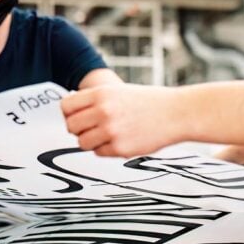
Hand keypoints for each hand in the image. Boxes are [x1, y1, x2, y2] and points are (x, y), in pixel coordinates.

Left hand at [61, 84, 183, 157]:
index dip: (70, 113)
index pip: (66, 107)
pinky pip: (99, 153)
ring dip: (91, 141)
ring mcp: (111, 131)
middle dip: (79, 129)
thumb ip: (94, 101)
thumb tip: (71, 114)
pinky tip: (120, 140)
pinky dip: (106, 149)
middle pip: (71, 126)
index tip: (77, 116)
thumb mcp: (118, 91)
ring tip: (106, 135)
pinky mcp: (120, 148)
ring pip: (82, 143)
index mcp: (101, 94)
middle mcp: (103, 112)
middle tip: (91, 128)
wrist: (176, 113)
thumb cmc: (149, 102)